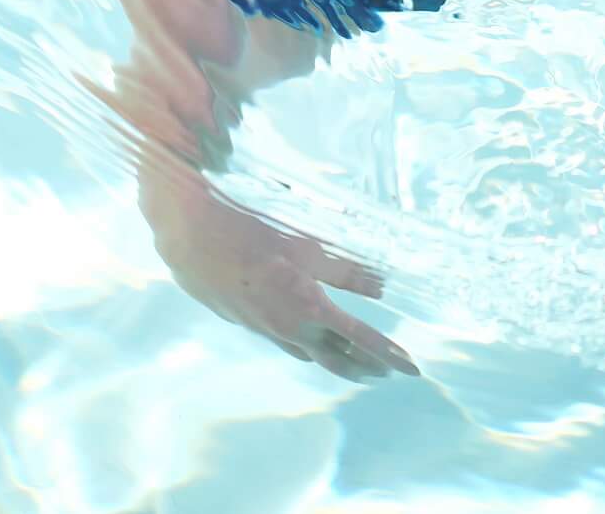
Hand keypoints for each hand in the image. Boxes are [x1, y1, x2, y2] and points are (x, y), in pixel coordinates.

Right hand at [140, 161, 417, 380]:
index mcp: (309, 308)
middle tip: (391, 372)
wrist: (191, 237)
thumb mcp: (308, 245)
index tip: (413, 369)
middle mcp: (290, 328)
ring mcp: (267, 329)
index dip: (389, 354)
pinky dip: (309, 348)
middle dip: (367, 367)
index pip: (361, 339)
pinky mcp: (249, 323)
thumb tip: (383, 287)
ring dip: (339, 362)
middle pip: (338, 358)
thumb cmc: (252, 232)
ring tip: (360, 367)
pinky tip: (311, 343)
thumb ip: (348, 270)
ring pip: (311, 354)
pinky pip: (287, 344)